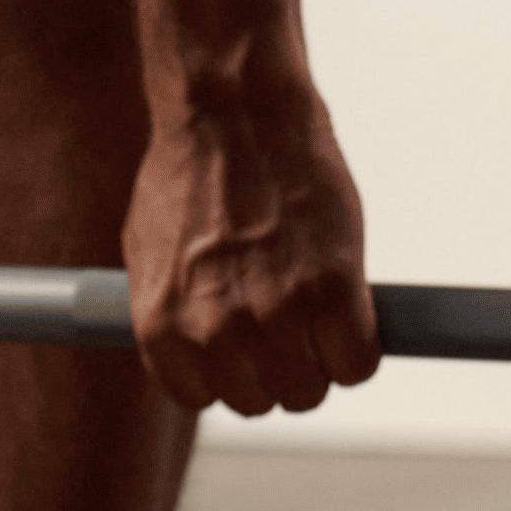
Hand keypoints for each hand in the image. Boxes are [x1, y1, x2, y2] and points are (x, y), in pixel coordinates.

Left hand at [125, 89, 378, 417]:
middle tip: (287, 319)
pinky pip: (357, 364)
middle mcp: (215, 330)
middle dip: (278, 365)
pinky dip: (360, 347)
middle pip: (265, 400)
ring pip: (312, 387)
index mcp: (162, 326)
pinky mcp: (332, 291)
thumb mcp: (150, 251)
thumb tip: (190, 354)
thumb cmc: (190, 171)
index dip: (232, 370)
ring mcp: (275, 313)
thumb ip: (169, 314)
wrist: (233, 110)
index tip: (245, 344)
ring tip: (314, 308)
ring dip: (320, 358)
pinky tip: (349, 311)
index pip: (206, 396)